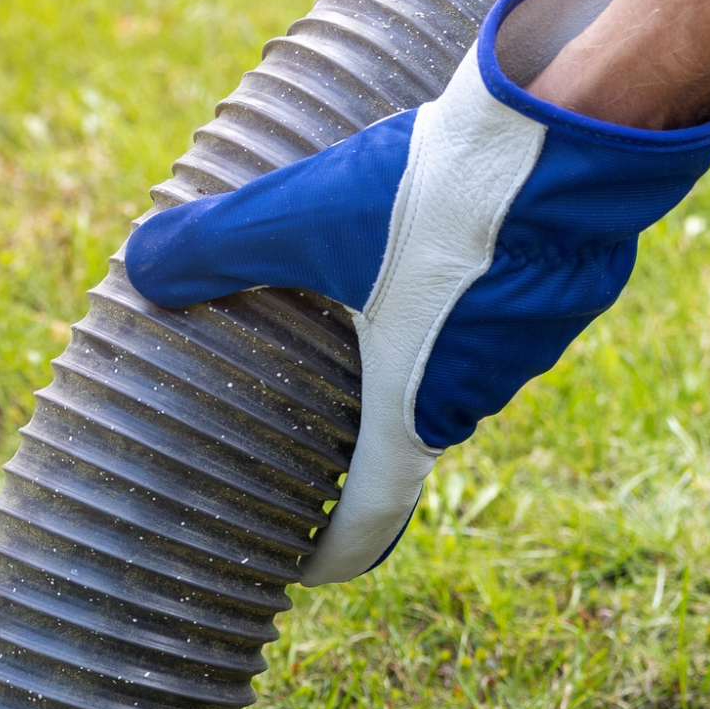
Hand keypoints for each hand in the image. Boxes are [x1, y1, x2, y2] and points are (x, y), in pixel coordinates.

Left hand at [124, 0, 709, 584]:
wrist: (567, 142)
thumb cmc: (435, 198)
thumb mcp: (303, 217)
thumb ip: (218, 247)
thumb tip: (143, 266)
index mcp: (411, 408)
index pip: (371, 517)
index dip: (334, 551)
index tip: (305, 566)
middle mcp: (472, 398)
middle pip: (406, 429)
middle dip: (362, 423)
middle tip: (313, 394)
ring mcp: (525, 354)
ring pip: (454, 367)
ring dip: (415, 347)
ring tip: (373, 294)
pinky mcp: (560, 304)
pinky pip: (497, 321)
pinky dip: (462, 300)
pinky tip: (441, 241)